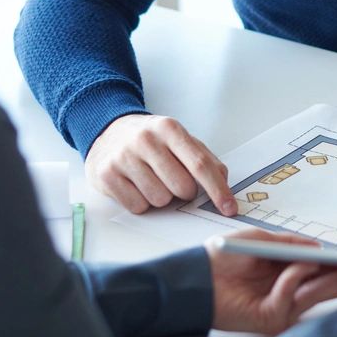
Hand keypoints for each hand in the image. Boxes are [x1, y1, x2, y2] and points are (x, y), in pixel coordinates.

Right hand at [85, 113, 236, 214]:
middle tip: (173, 179)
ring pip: (160, 200)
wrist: (109, 132)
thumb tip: (223, 182)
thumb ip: (204, 158)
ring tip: (151, 179)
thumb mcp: (178, 139)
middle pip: (182, 187)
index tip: (229, 208)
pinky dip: (141, 202)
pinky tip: (135, 185)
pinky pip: (137, 206)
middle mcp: (146, 140)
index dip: (218, 190)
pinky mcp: (107, 175)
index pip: (200, 165)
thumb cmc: (151, 139)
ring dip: (161, 197)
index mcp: (169, 129)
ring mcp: (124, 157)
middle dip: (184, 192)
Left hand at [205, 230, 336, 333]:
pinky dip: (294, 274)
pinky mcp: (272, 317)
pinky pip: (292, 291)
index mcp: (290, 273)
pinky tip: (297, 264)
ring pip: (320, 292)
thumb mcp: (260, 240)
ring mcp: (283, 307)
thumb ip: (289, 244)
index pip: (327, 271)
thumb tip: (319, 248)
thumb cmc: (223, 258)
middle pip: (332, 285)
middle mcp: (291, 292)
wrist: (194, 276)